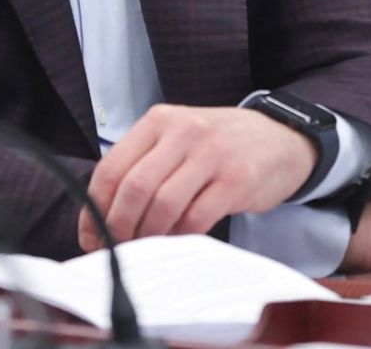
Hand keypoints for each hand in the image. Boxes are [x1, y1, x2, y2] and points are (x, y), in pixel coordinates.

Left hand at [77, 103, 316, 252]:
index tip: (90, 236)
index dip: (94, 208)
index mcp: (158, 121)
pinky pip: (197, 217)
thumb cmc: (218, 145)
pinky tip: (178, 242)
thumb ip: (144, 166)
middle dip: (119, 226)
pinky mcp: (237, 180)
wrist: (280, 138)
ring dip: (148, 236)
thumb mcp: (177, 139)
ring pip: (163, 204)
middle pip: (134, 187)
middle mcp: (182, 132)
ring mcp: (211, 154)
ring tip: (147, 249)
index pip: (112, 166)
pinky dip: (180, 237)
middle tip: (117, 249)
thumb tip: (103, 217)